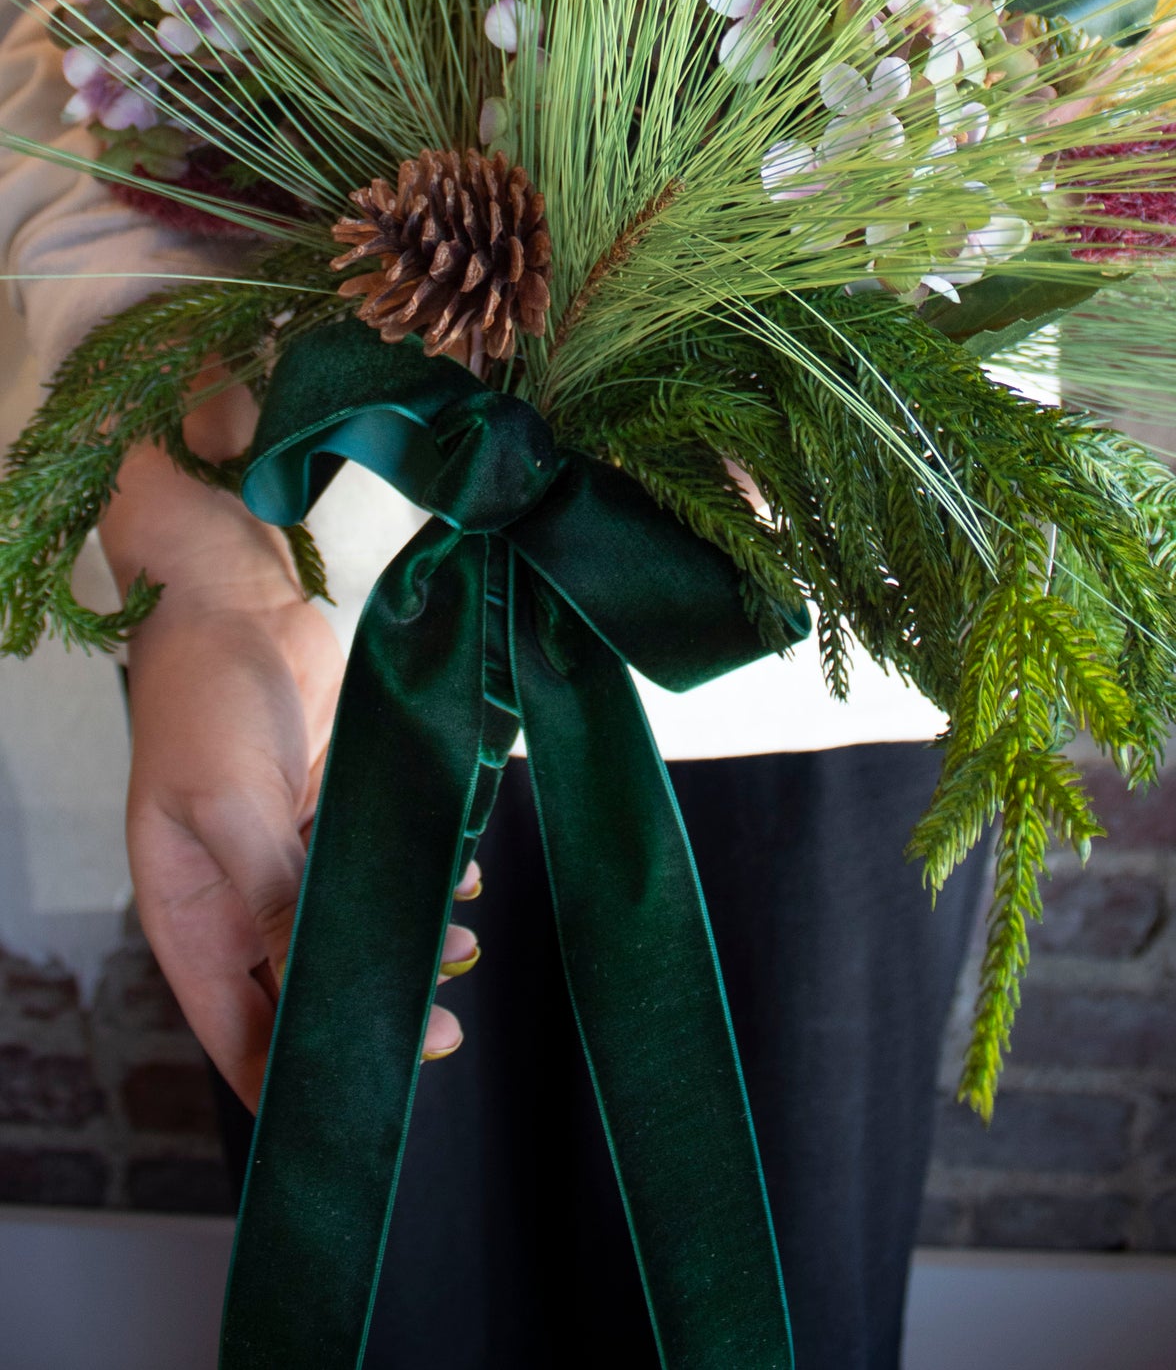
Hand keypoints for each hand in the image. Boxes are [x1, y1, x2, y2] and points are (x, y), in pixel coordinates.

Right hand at [106, 384, 479, 1111]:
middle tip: (443, 1030)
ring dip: (403, 940)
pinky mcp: (332, 803)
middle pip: (301, 986)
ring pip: (347, 925)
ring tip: (465, 949)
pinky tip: (462, 876)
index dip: (289, 1076)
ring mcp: (287, 849)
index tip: (356, 1107)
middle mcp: (239, 895)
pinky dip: (418, 872)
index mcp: (192, 914)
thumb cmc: (206, 692)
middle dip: (367, 1011)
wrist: (234, 586)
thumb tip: (322, 988)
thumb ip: (280, 900)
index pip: (236, 1030)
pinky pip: (377, 859)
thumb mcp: (234, 805)